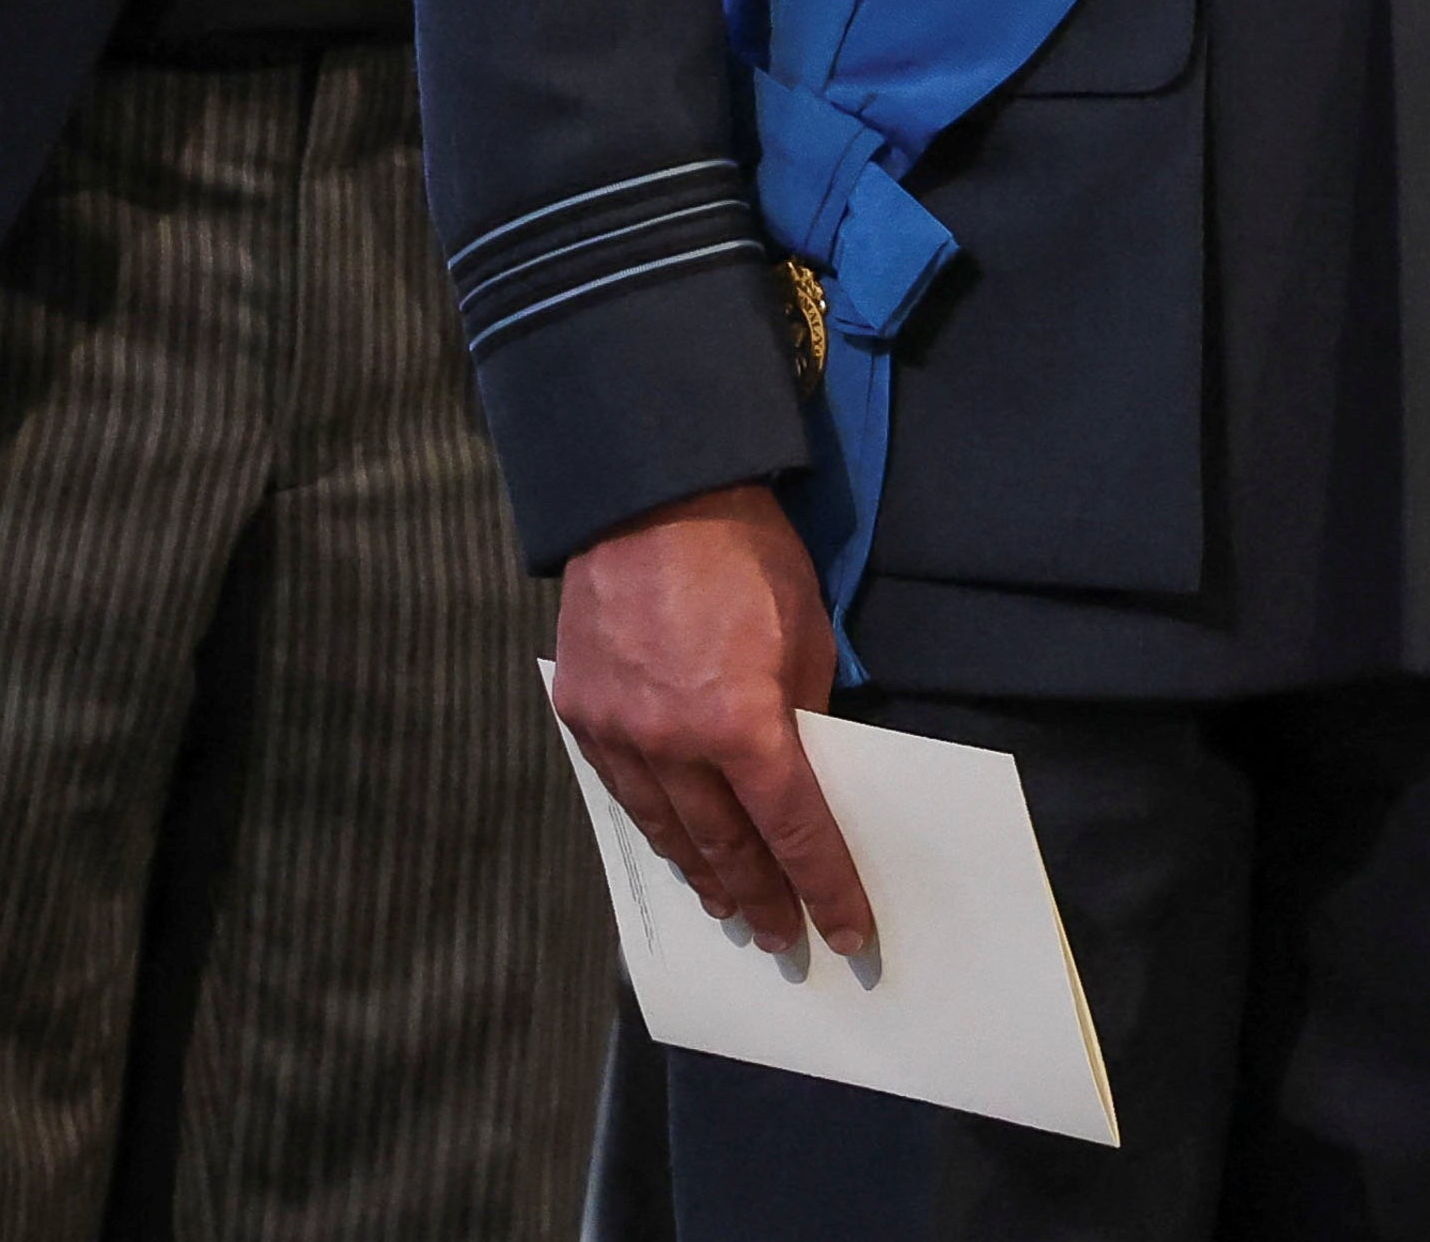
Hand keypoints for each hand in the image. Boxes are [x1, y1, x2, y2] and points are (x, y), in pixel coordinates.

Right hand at [552, 482, 873, 956]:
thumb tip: (806, 769)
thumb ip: (805, 713)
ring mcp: (619, 731)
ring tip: (731, 907)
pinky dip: (654, 825)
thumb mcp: (807, 632)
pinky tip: (673, 844)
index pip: (795, 832)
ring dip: (705, 875)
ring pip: (667, 830)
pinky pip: (622, 790)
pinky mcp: (582, 710)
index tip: (847, 931)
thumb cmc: (747, 554)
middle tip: (786, 938)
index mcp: (742, 725)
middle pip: (728, 847)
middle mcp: (674, 744)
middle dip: (765, 898)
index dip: (825, 887)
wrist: (652, 492)